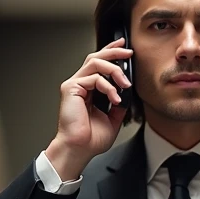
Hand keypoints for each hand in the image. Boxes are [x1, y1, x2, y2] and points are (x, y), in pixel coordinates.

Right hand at [47, 37, 133, 174]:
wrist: (79, 149)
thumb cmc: (90, 139)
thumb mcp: (113, 119)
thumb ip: (118, 104)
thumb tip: (128, 94)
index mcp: (88, 90)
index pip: (99, 64)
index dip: (111, 52)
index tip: (124, 49)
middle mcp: (80, 85)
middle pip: (96, 57)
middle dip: (114, 51)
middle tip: (128, 52)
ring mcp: (74, 85)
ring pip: (95, 63)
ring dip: (114, 70)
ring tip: (125, 84)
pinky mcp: (71, 88)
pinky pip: (94, 78)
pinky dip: (108, 86)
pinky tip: (115, 98)